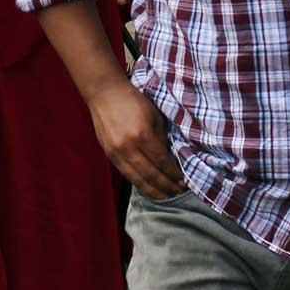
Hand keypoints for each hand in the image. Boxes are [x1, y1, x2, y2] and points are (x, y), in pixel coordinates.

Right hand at [89, 80, 186, 199]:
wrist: (105, 93)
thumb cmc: (133, 100)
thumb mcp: (154, 115)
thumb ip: (162, 138)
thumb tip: (171, 158)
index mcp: (142, 135)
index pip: (162, 161)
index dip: (174, 173)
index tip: (184, 180)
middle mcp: (128, 147)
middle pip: (151, 175)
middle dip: (167, 186)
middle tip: (179, 191)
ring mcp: (116, 153)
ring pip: (137, 180)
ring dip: (154, 190)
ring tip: (166, 196)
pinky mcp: (109, 155)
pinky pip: (126, 175)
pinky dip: (139, 184)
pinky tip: (149, 188)